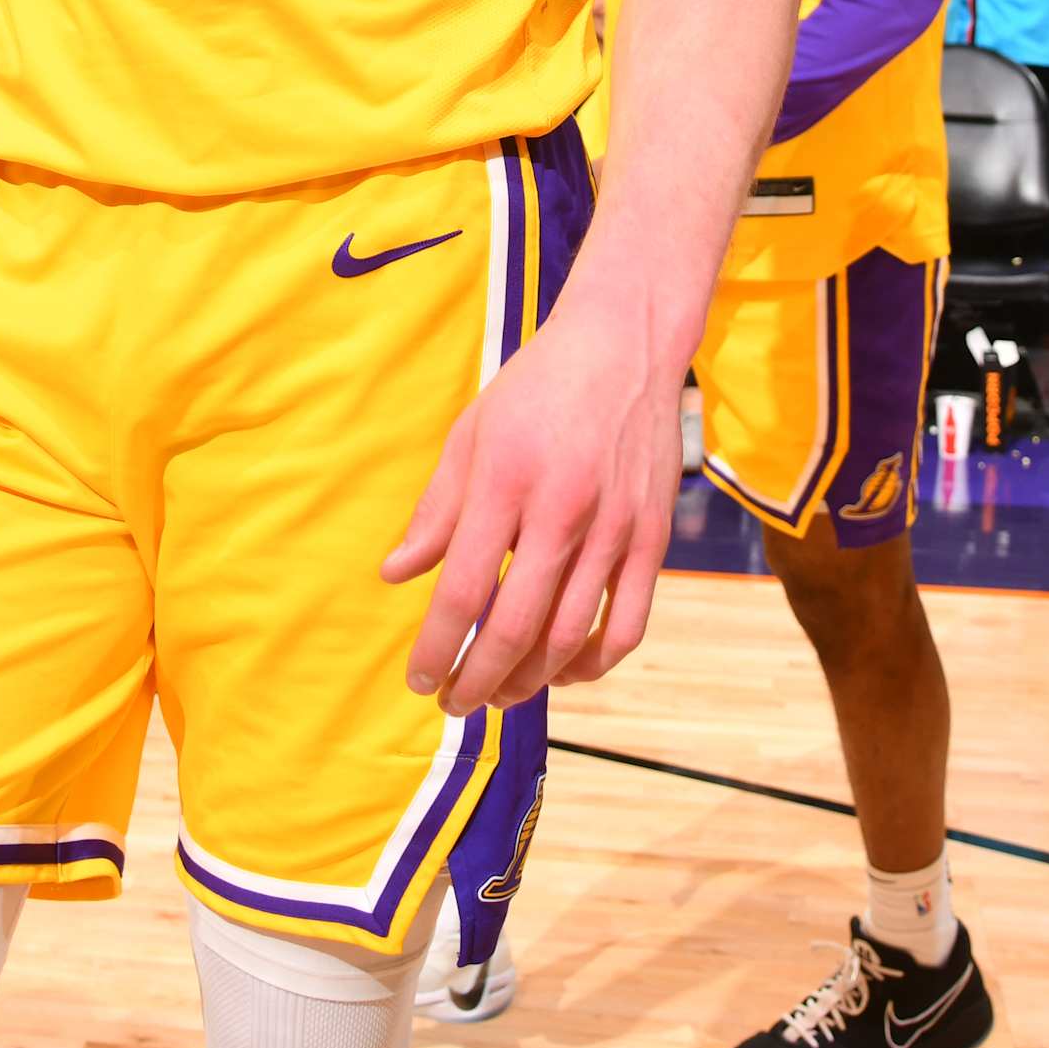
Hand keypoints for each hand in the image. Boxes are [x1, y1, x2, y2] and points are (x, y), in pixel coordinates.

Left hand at [382, 290, 682, 711]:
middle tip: (453, 702)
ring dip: (527, 682)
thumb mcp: (471, 433)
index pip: (463, 589)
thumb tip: (396, 574)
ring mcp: (613, 527)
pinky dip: (593, 664)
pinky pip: (626, 625)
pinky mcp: (652, 538)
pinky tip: (562, 672)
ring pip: (568, 637)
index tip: (419, 677)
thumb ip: (436, 510)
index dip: (437, 645)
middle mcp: (561, 509)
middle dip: (475, 680)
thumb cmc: (536, 388)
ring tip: (498, 695)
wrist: (623, 345)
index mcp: (505, 479)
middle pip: (513, 627)